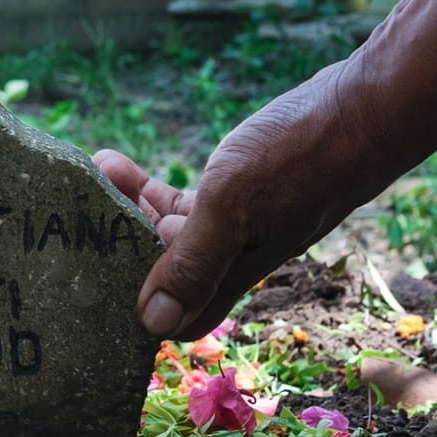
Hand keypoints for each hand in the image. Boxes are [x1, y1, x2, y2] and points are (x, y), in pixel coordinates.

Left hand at [96, 63, 379, 340]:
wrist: (362, 112)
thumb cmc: (300, 159)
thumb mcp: (233, 208)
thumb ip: (193, 263)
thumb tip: (151, 324)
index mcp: (232, 273)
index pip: (176, 318)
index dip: (135, 311)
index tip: (88, 279)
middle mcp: (233, 256)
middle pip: (163, 272)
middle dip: (116, 249)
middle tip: (74, 215)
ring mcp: (238, 222)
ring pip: (169, 233)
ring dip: (127, 211)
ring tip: (91, 177)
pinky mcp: (242, 189)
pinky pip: (186, 202)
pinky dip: (153, 189)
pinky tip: (126, 169)